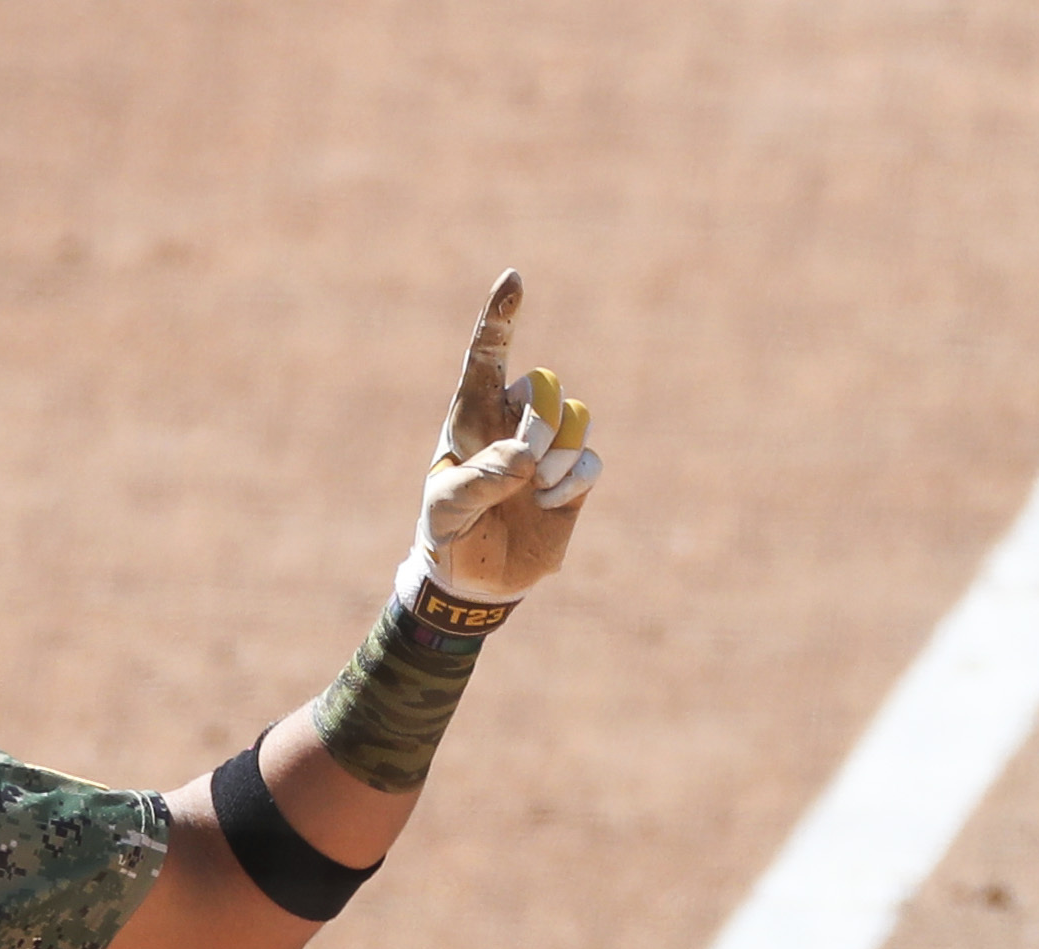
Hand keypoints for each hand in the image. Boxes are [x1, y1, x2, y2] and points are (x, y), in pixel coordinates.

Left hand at [415, 271, 602, 605]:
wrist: (473, 578)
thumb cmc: (449, 533)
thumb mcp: (447, 509)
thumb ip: (479, 480)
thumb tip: (526, 456)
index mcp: (472, 414)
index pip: (487, 354)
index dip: (501, 317)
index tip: (512, 280)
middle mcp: (514, 420)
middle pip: (546, 386)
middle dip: (541, 421)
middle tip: (524, 463)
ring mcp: (549, 445)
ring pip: (576, 418)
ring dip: (557, 455)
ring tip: (532, 489)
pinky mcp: (574, 475)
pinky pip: (591, 459)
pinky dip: (573, 482)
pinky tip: (549, 503)